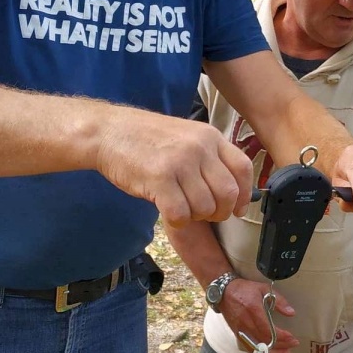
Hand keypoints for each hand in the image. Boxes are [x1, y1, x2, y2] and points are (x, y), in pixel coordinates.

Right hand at [96, 112, 253, 226]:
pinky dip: (177, 220)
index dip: (245, 194)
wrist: (108, 131)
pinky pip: (181, 213)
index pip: (243, 168)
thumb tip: (232, 193)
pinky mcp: (159, 178)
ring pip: (205, 207)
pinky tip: (167, 212)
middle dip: (219, 212)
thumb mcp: (186, 137)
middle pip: (228, 193)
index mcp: (210, 136)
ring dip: (195, 216)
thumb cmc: (146, 139)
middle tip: (203, 213)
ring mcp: (180, 162)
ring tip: (180, 206)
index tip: (238, 209)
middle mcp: (199, 147)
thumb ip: (209, 158)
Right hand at [221, 278, 297, 352]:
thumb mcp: (264, 289)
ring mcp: (240, 330)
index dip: (281, 336)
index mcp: (253, 310)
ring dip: (273, 352)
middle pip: (265, 340)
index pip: (268, 330)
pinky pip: (249, 348)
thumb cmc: (245, 289)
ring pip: (257, 347)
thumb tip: (291, 313)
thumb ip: (279, 301)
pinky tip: (270, 352)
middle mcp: (246, 322)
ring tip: (286, 351)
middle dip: (282, 345)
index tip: (292, 338)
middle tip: (293, 344)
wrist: (224, 292)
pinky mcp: (237, 334)